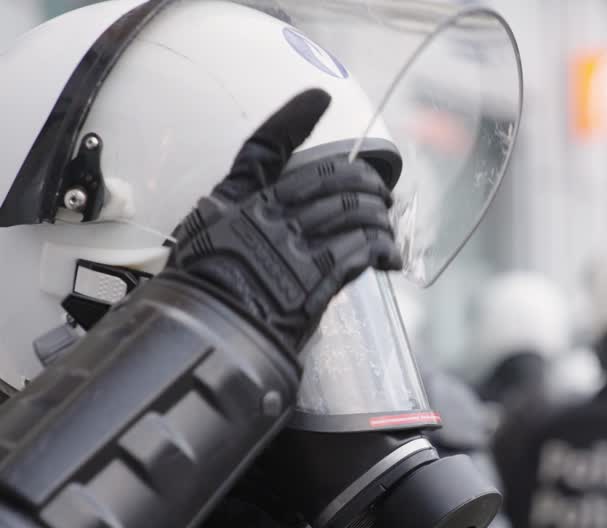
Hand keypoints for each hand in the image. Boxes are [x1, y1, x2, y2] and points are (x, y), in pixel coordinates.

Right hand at [164, 89, 400, 351]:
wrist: (209, 336)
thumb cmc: (203, 293)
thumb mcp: (205, 239)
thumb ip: (236, 212)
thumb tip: (262, 205)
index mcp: (238, 202)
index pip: (264, 148)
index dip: (291, 120)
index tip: (318, 98)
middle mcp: (268, 216)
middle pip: (330, 179)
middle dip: (365, 180)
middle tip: (381, 190)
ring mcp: (294, 245)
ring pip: (353, 212)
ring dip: (379, 216)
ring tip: (388, 225)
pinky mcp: (317, 277)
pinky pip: (360, 250)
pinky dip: (381, 250)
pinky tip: (389, 256)